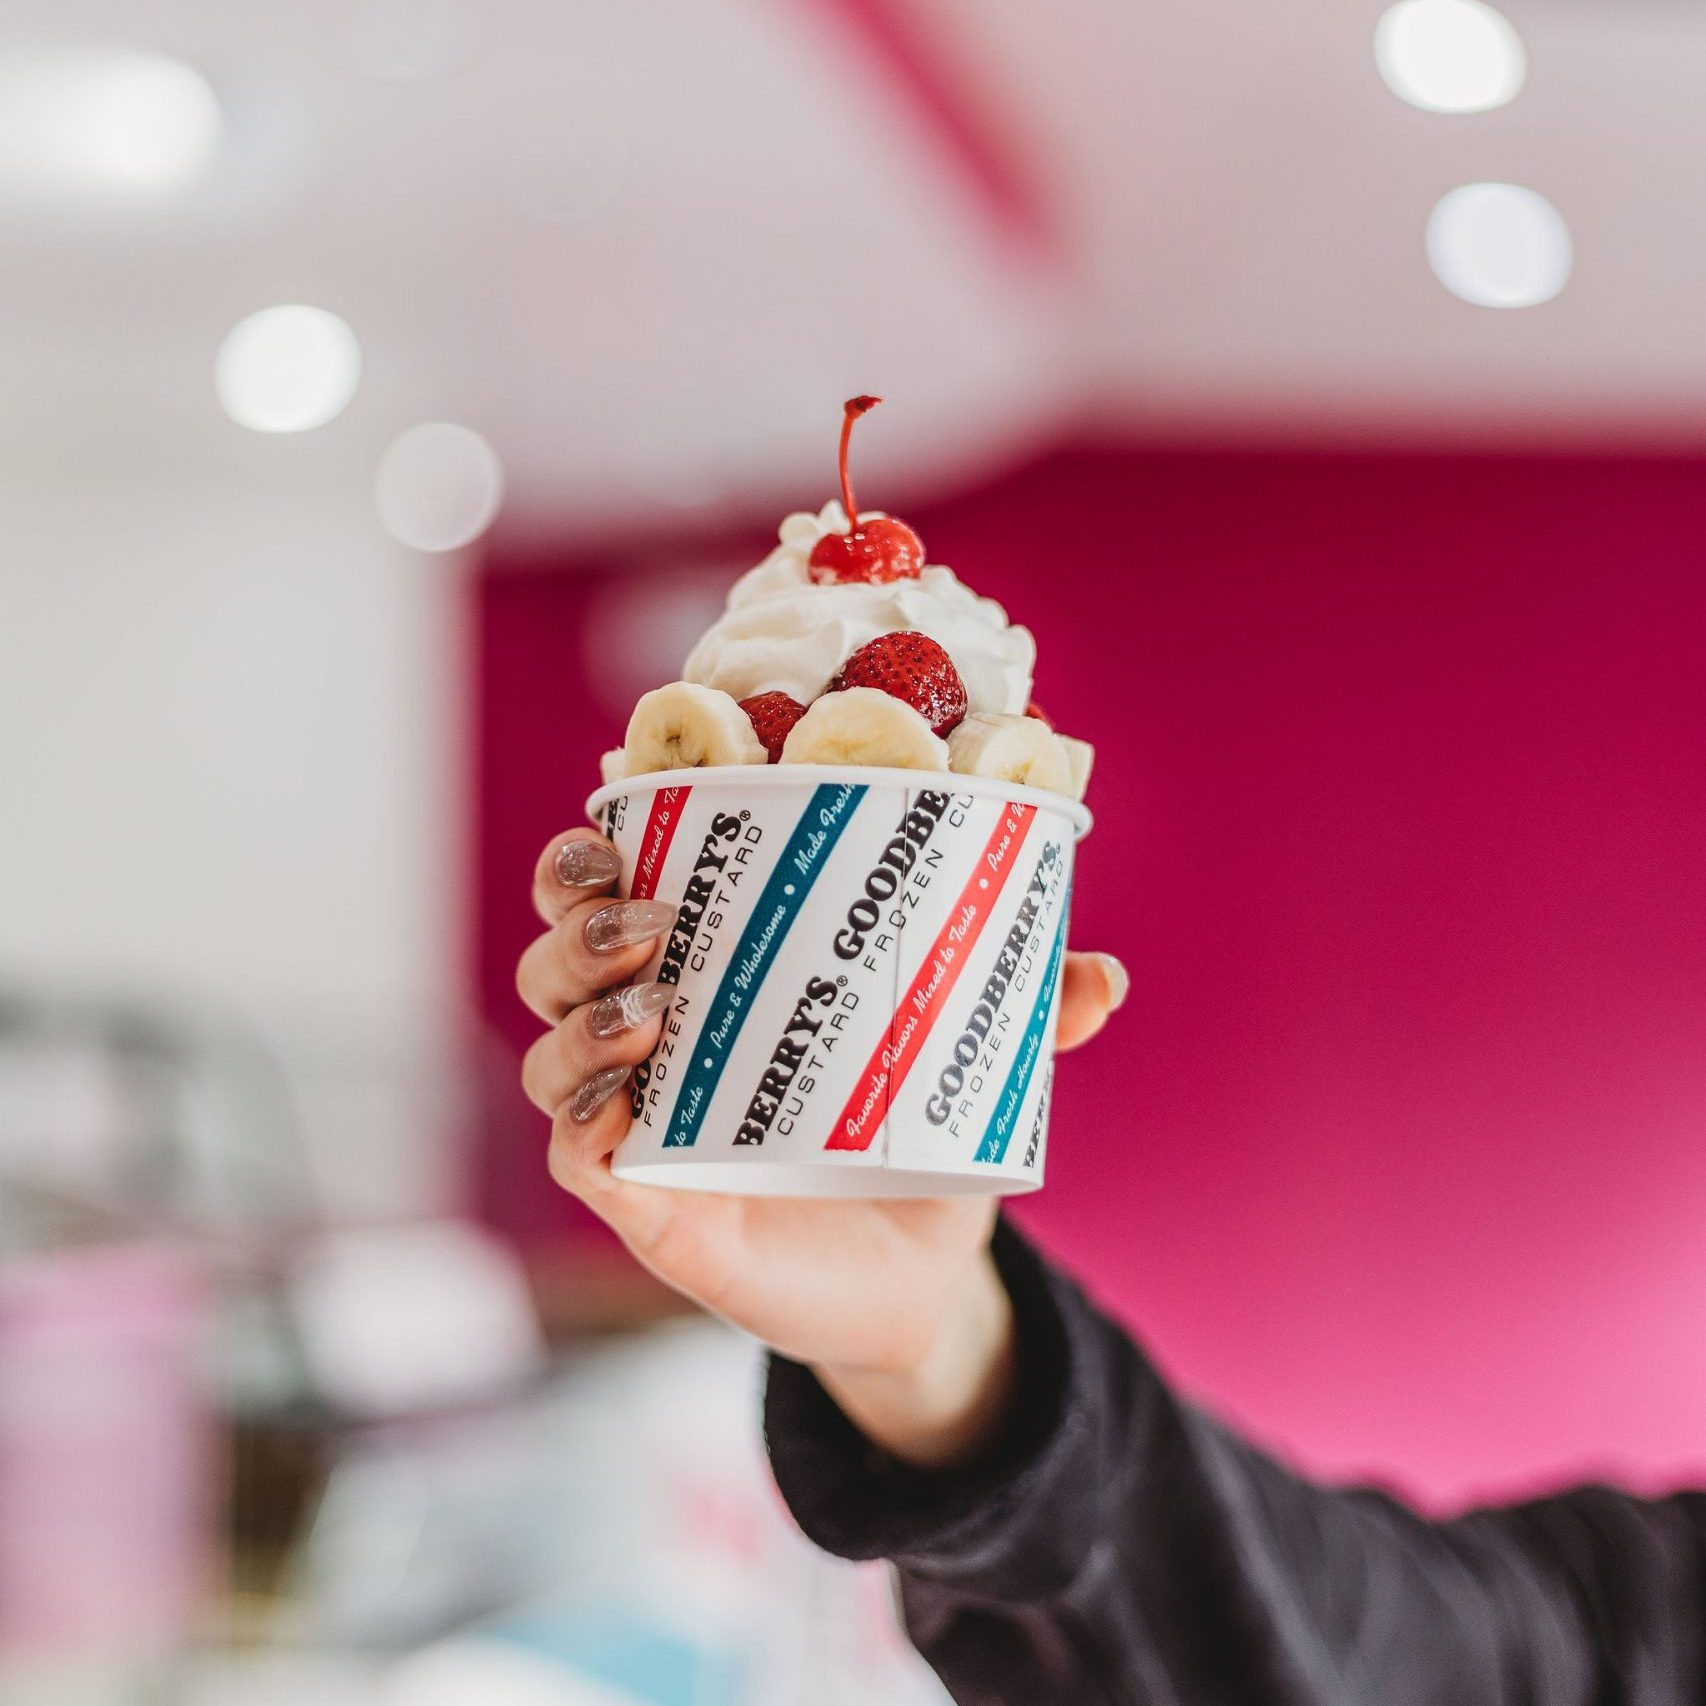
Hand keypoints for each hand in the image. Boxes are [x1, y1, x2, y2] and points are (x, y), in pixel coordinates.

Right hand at [517, 826, 1127, 1465]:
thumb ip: (1031, 1014)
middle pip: (551, 965)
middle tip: (648, 925)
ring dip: (580, 1022)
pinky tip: (623, 1108)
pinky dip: (584, 1127)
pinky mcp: (651, 1211)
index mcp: (708, 980)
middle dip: (575, 931)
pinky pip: (577, 1160)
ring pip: (548, 1056)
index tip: (621, 836)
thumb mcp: (969, 1061)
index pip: (601, 897)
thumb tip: (1106, 978)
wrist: (920, 1276)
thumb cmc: (916, 1138)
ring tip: (651, 1011)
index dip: (584, 859)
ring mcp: (641, 1128)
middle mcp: (650, 1045)